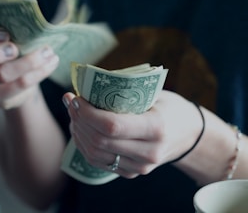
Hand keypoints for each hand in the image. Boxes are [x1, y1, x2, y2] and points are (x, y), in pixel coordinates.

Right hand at [0, 20, 58, 108]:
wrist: (11, 74)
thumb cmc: (7, 44)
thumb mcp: (4, 32)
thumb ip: (11, 25)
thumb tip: (35, 22)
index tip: (5, 33)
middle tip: (17, 48)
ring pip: (0, 75)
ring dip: (29, 62)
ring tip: (48, 52)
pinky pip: (18, 87)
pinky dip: (38, 73)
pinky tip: (50, 63)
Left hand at [64, 90, 202, 178]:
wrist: (188, 134)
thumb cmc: (170, 107)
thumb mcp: (154, 93)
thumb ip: (125, 93)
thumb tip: (89, 86)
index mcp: (156, 128)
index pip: (111, 125)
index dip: (87, 112)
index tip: (76, 97)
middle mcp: (148, 152)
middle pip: (99, 141)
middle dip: (78, 120)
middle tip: (70, 102)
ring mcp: (140, 167)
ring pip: (95, 154)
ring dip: (78, 132)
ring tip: (73, 114)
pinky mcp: (132, 172)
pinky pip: (99, 162)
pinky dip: (84, 145)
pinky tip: (81, 129)